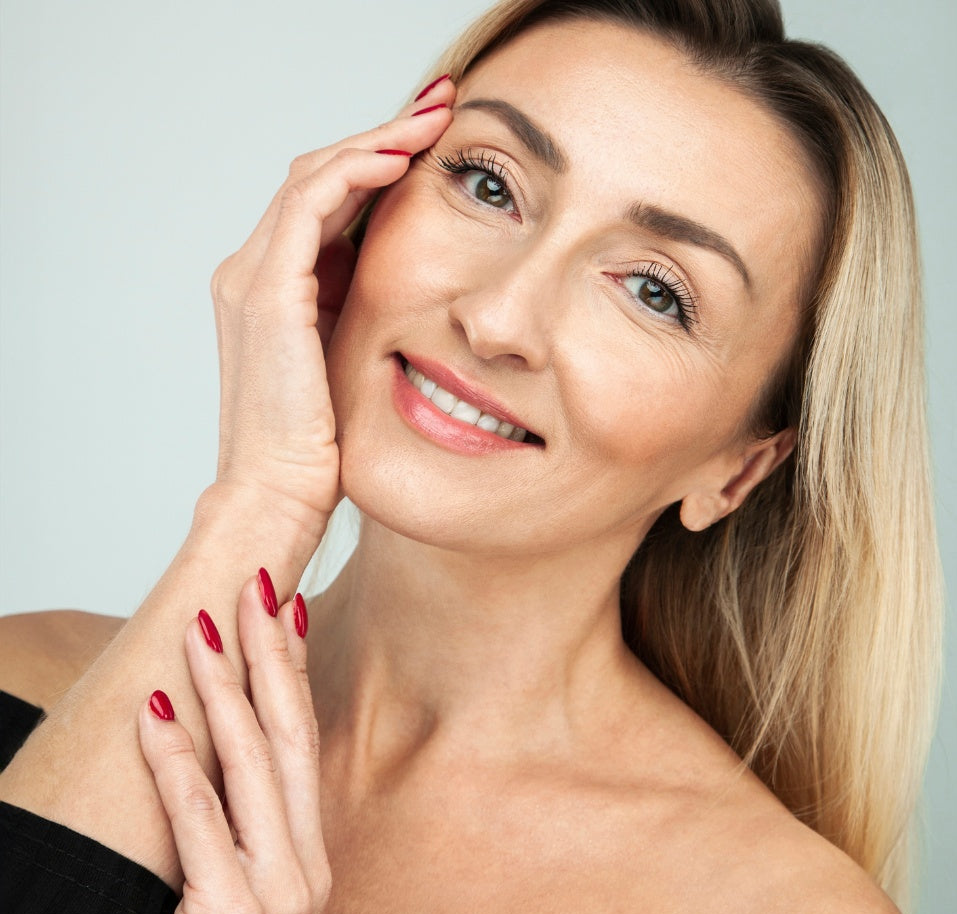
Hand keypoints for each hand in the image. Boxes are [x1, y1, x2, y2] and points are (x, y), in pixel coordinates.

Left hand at [128, 573, 330, 913]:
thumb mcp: (236, 894)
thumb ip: (238, 827)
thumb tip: (222, 746)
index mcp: (307, 854)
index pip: (304, 738)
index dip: (293, 669)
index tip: (282, 608)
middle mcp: (306, 866)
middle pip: (290, 736)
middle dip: (270, 656)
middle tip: (252, 587)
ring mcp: (278, 894)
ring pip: (252, 766)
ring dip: (223, 688)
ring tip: (200, 629)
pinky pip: (200, 822)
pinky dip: (178, 761)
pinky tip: (157, 713)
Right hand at [208, 76, 455, 539]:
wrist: (278, 497)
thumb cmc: (320, 449)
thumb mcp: (348, 367)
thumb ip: (364, 318)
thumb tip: (417, 290)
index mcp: (276, 289)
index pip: (326, 202)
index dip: (379, 164)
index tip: (435, 143)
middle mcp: (254, 272)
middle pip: (320, 176)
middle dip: (382, 135)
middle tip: (438, 107)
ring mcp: (252, 278)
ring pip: (314, 177)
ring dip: (375, 140)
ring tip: (431, 118)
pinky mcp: (265, 292)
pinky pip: (309, 206)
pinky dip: (354, 173)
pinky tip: (401, 159)